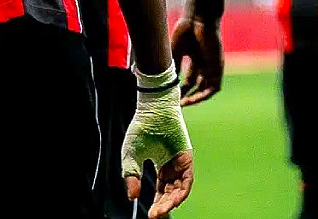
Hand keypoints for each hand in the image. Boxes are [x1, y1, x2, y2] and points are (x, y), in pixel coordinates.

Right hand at [121, 76, 193, 217]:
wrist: (153, 110)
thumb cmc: (141, 129)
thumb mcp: (131, 155)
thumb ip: (131, 175)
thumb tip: (132, 198)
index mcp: (161, 166)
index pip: (160, 191)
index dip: (156, 203)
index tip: (149, 216)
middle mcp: (173, 167)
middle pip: (170, 193)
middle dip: (163, 206)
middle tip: (155, 217)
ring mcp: (181, 163)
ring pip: (179, 189)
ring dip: (171, 202)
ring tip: (161, 212)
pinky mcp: (187, 158)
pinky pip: (186, 180)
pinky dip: (181, 192)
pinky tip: (172, 201)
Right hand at [171, 16, 223, 105]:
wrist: (199, 18)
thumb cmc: (186, 30)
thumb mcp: (175, 51)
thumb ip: (172, 65)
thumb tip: (161, 79)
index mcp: (194, 58)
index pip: (188, 79)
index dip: (179, 89)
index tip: (170, 95)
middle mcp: (204, 64)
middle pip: (196, 85)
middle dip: (186, 95)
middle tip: (175, 102)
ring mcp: (212, 66)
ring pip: (205, 88)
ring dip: (195, 98)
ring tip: (183, 103)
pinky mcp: (218, 67)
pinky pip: (214, 87)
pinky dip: (204, 95)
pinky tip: (193, 98)